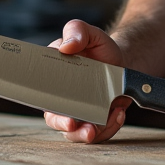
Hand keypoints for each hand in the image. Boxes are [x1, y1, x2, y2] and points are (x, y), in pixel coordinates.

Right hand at [43, 19, 132, 143]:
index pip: (43, 95)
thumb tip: (66, 46)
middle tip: (78, 127)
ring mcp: (77, 111)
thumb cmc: (100, 48)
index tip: (66, 117)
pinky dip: (108, 127)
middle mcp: (61, 97)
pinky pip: (97, 133)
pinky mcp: (93, 121)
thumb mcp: (90, 33)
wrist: (122, 61)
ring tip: (105, 122)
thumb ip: (77, 31)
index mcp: (53, 76)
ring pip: (74, 133)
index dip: (52, 109)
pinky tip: (118, 113)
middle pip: (55, 119)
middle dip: (66, 127)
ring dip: (87, 133)